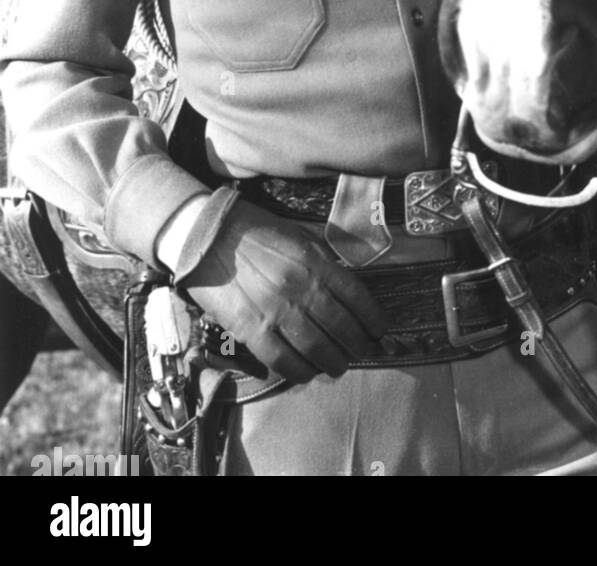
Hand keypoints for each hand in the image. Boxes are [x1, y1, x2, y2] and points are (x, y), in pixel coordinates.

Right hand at [176, 196, 388, 382]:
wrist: (208, 235)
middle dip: (356, 345)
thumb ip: (323, 261)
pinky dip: (298, 372)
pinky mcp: (251, 329)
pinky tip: (305, 373)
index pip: (357, 297)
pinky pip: (281, 360)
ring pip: (316, 349)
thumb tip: (344, 287)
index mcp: (316, 263)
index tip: (378, 330)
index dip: (372, 318)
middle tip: (360, 352)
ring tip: (337, 367)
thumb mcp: (299, 236)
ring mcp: (277, 311)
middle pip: (341, 328)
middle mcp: (302, 289)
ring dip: (332, 363)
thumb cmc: (256, 232)